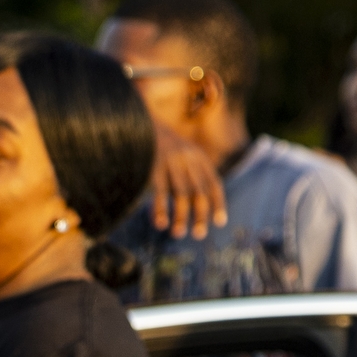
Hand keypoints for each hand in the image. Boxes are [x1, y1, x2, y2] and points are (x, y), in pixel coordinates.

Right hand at [148, 122, 227, 238]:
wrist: (136, 120)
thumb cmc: (155, 143)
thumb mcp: (175, 154)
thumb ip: (183, 176)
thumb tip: (180, 212)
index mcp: (198, 156)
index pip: (213, 183)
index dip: (218, 203)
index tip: (219, 222)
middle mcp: (189, 159)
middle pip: (200, 192)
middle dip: (200, 215)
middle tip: (198, 235)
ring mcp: (172, 162)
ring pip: (182, 195)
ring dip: (181, 217)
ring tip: (178, 234)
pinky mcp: (155, 166)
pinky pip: (161, 192)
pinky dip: (161, 209)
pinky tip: (160, 224)